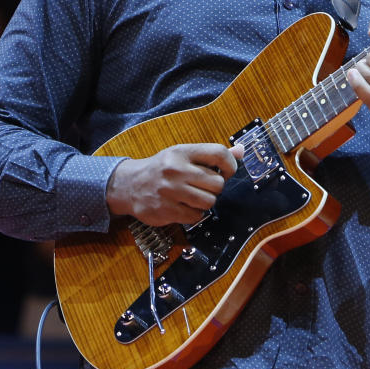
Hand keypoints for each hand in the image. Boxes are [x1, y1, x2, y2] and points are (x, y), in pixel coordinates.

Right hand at [106, 143, 241, 225]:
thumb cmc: (162, 169)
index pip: (219, 153)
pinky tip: (183, 206)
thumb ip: (211, 155)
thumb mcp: (183, 155)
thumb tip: (241, 151)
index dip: (231, 164)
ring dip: (205, 202)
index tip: (227, 171)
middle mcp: (176, 170)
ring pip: (209, 202)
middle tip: (203, 187)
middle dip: (215, 188)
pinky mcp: (166, 210)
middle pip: (218, 183)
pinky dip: (194, 214)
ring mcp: (170, 191)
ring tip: (194, 197)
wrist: (129, 185)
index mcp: (182, 152)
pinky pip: (196, 216)